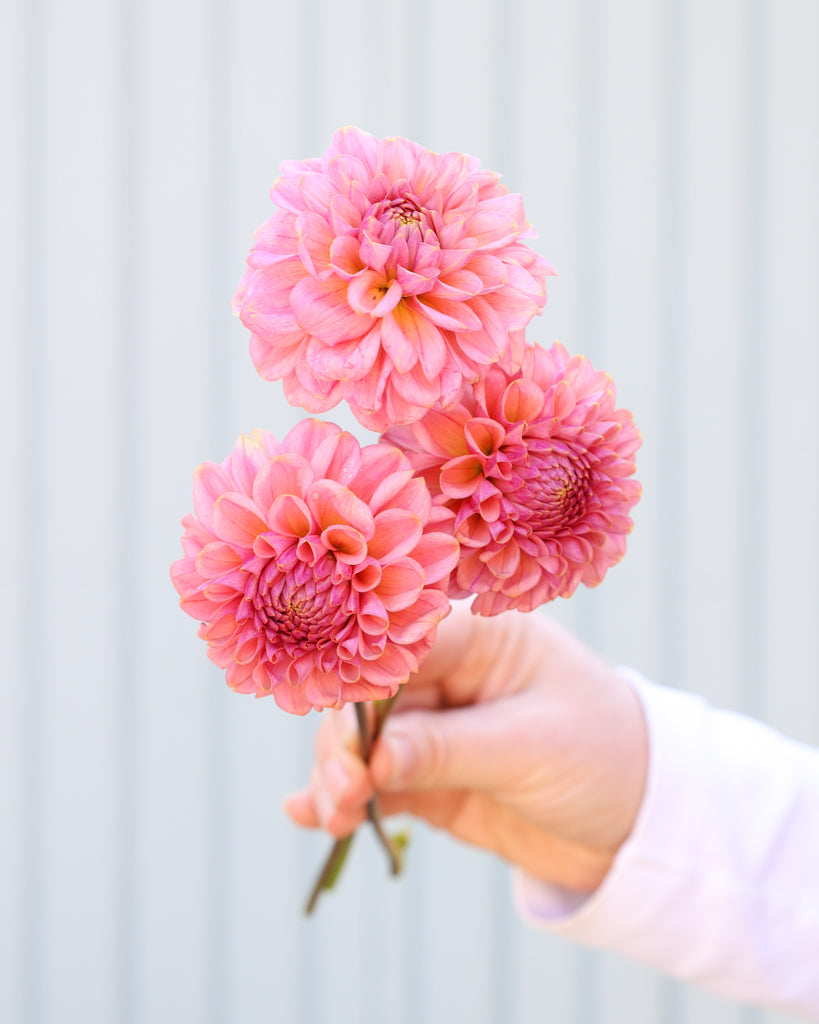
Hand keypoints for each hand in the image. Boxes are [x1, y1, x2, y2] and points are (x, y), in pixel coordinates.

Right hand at [285, 602, 647, 893]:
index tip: (346, 736)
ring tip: (333, 817)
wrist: (642, 825)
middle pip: (370, 699)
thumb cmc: (604, 757)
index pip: (400, 646)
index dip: (362, 686)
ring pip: (363, 745)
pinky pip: (376, 784)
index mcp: (481, 639)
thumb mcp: (531, 747)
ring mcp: (436, 729)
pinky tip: (308, 815)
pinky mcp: (430, 778)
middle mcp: (449, 676)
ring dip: (339, 777)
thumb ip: (448, 749)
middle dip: (346, 743)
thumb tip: (372, 760)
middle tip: (343, 789)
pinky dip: (343, 798)